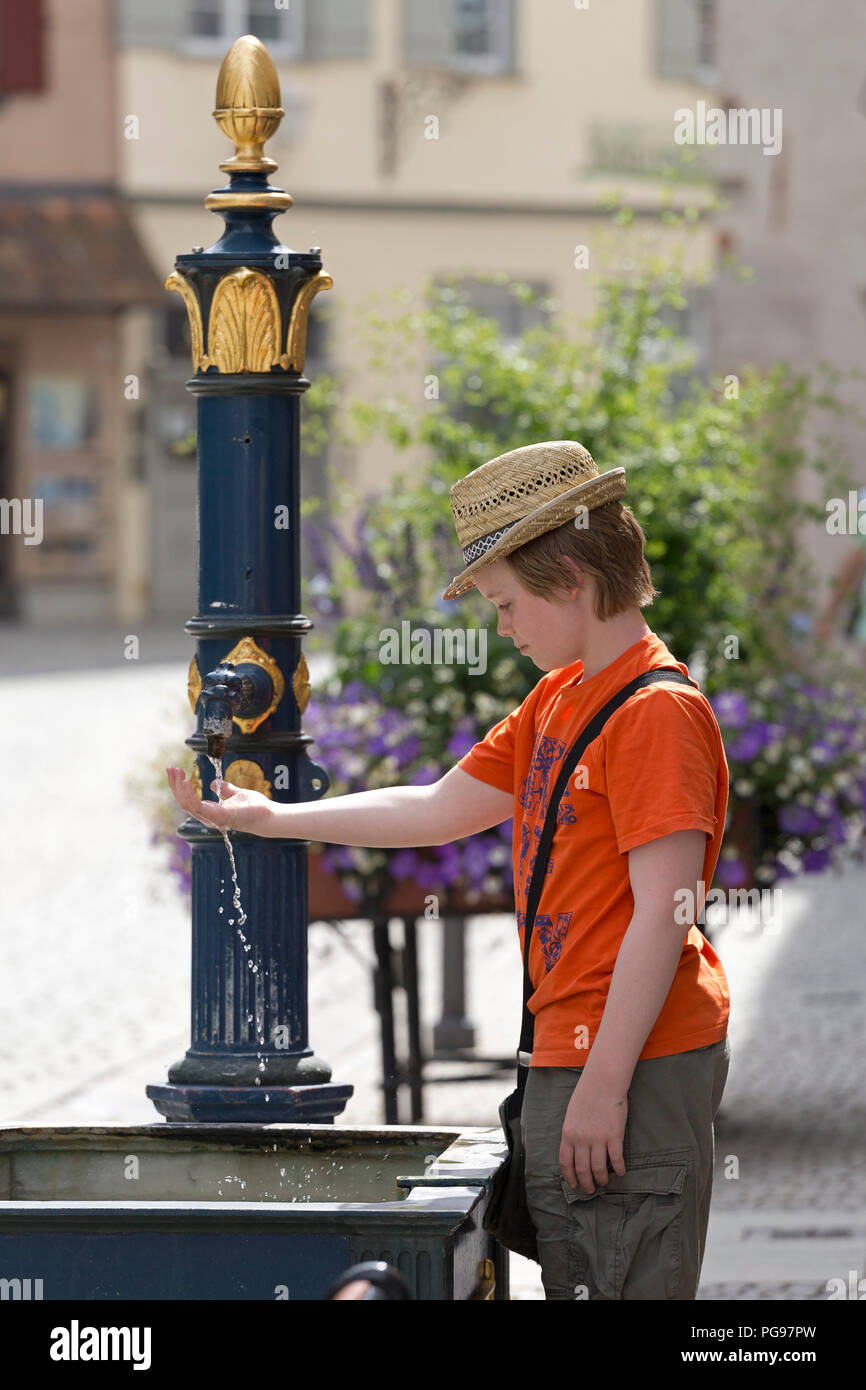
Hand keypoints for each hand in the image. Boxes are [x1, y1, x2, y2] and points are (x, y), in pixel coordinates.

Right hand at [166, 766, 275, 836]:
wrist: (268, 815)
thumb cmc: (255, 807)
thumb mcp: (237, 793)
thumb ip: (225, 789)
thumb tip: (215, 783)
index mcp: (210, 812)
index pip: (188, 800)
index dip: (179, 786)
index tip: (175, 771)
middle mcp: (208, 817)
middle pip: (184, 802)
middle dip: (175, 785)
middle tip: (171, 769)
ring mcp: (212, 819)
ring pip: (187, 805)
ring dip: (180, 788)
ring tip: (177, 773)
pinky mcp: (219, 817)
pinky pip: (198, 807)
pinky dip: (190, 795)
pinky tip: (186, 782)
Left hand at [559, 1073, 627, 1194]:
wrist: (602, 1082)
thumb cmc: (586, 1095)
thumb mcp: (571, 1114)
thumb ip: (572, 1133)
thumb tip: (574, 1150)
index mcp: (568, 1133)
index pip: (565, 1162)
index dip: (570, 1177)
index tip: (574, 1185)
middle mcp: (581, 1139)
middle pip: (582, 1169)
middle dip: (586, 1183)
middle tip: (590, 1189)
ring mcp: (598, 1138)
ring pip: (598, 1168)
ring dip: (601, 1179)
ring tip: (604, 1182)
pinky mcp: (614, 1136)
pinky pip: (616, 1159)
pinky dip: (619, 1169)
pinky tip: (620, 1172)